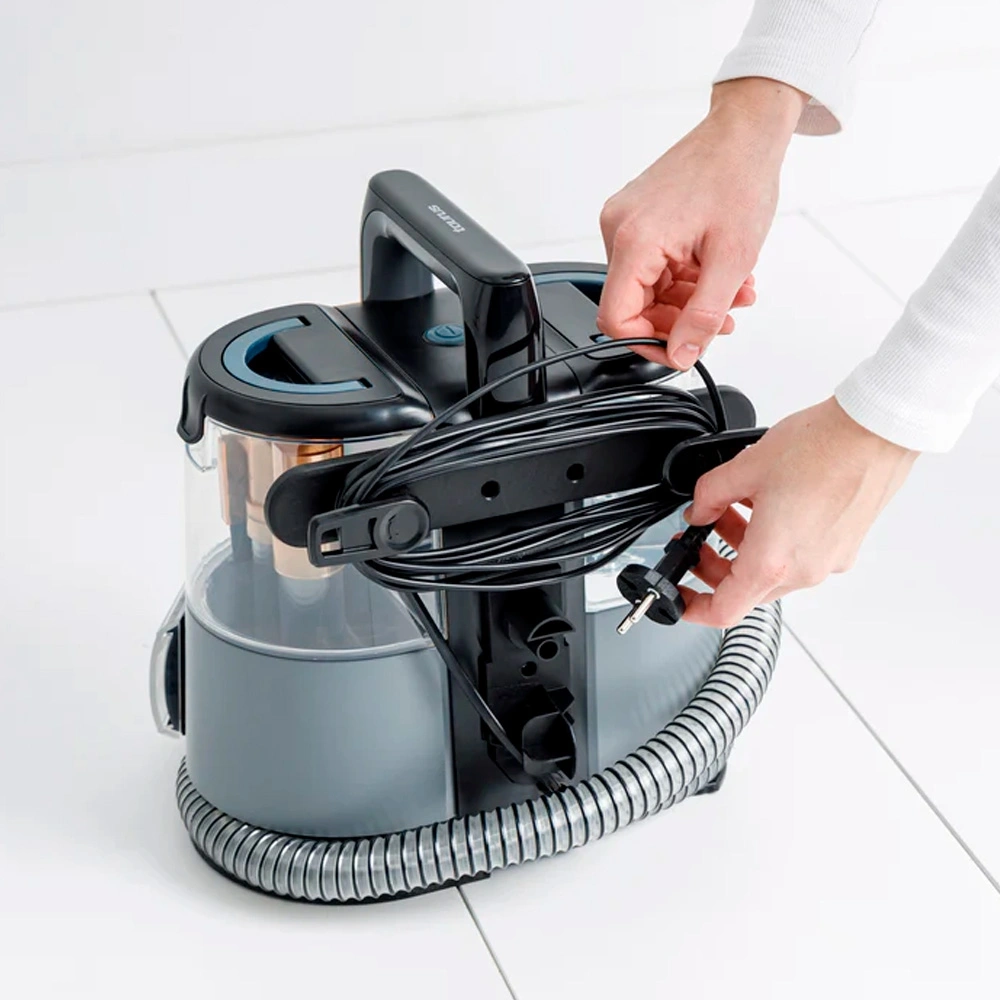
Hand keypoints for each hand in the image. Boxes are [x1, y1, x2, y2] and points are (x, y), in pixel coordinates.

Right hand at [596, 78, 806, 368]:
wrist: (745, 132)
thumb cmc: (739, 176)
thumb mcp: (731, 260)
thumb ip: (704, 316)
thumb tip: (682, 354)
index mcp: (634, 240)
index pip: (616, 319)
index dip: (650, 343)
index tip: (681, 348)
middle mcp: (619, 229)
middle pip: (633, 306)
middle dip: (679, 320)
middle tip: (719, 320)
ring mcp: (625, 222)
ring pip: (646, 289)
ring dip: (688, 301)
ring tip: (730, 292)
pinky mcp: (637, 219)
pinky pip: (653, 268)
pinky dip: (684, 279)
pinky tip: (715, 273)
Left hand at [681, 398, 918, 627]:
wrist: (877, 432)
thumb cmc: (824, 449)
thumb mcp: (745, 467)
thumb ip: (709, 496)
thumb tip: (698, 511)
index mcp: (773, 561)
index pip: (724, 610)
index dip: (693, 608)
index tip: (681, 596)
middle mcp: (803, 570)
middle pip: (746, 589)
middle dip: (715, 565)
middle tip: (698, 538)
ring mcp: (828, 562)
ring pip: (772, 571)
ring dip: (744, 547)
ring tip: (731, 510)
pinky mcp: (845, 547)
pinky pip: (799, 557)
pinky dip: (775, 540)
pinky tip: (766, 504)